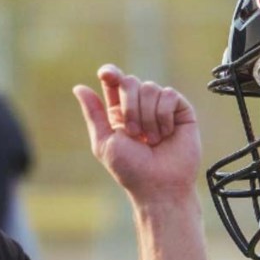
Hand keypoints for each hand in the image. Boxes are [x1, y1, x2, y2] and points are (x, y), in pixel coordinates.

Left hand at [73, 65, 200, 201]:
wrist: (159, 185)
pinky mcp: (181, 110)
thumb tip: (79, 87)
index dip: (111, 73)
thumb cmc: (131, 169)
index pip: (114, 81)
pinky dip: (163, 116)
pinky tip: (166, 134)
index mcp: (120, 112)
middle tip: (134, 134)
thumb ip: (93, 113)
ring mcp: (161, 107)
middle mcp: (140, 106)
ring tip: (152, 141)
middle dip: (129, 108)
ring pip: (150, 88)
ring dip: (147, 118)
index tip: (107, 75)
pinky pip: (168, 95)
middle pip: (130, 81)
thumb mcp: (104, 142)